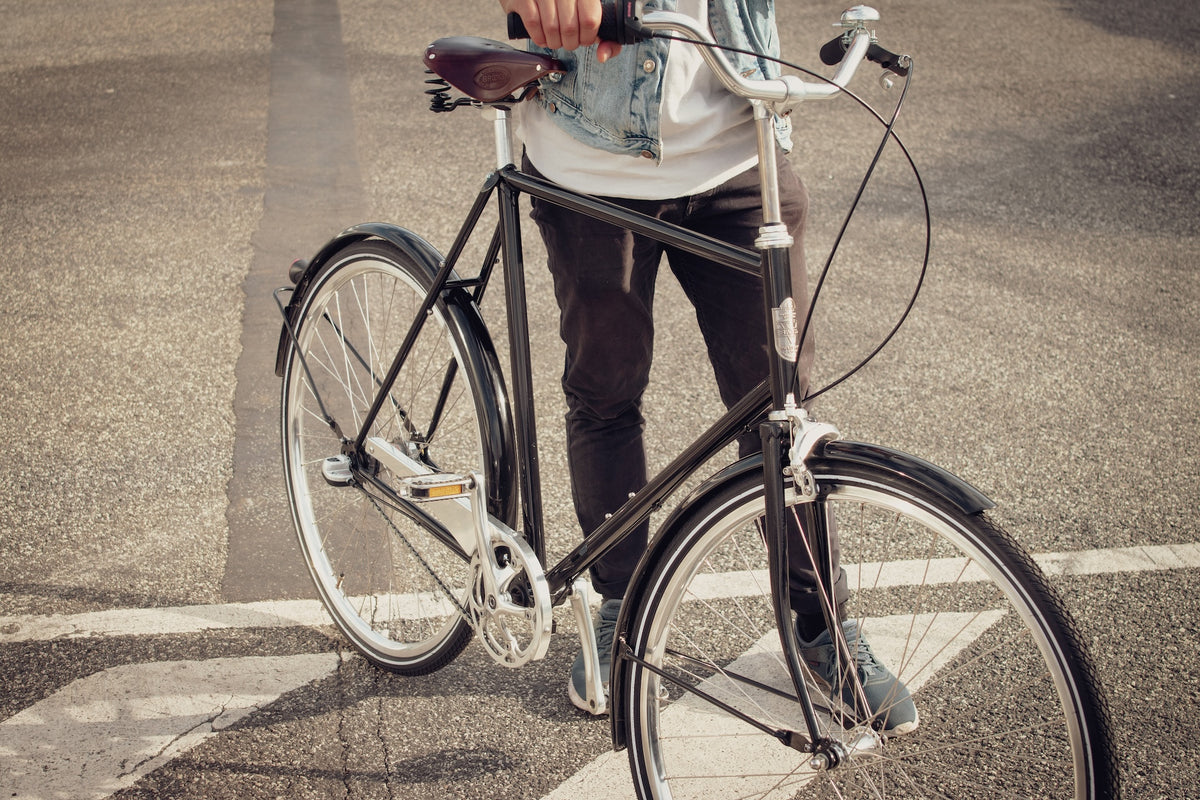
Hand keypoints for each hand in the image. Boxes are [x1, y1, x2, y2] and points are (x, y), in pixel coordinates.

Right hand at [498, 0, 622, 60]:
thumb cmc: (570, 7)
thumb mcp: (592, 16)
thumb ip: (607, 38)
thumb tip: (602, 56)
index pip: (590, 20)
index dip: (588, 37)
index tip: (585, 39)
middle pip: (569, 27)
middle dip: (570, 43)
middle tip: (568, 42)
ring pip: (551, 27)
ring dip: (553, 42)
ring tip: (555, 41)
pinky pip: (532, 23)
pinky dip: (538, 37)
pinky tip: (542, 37)